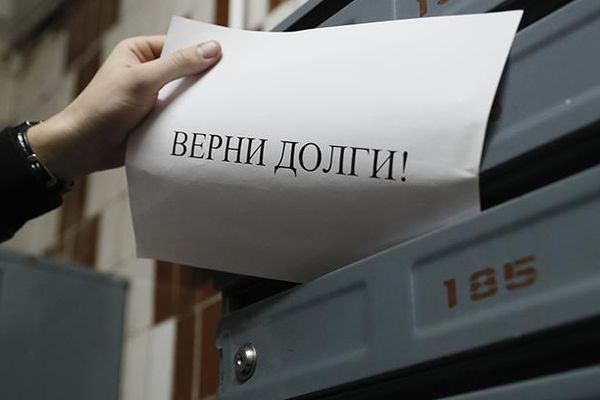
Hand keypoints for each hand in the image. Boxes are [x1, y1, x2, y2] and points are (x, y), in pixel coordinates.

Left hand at [27, 36, 221, 180]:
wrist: (84, 148)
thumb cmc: (102, 108)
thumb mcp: (142, 80)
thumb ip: (177, 64)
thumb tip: (210, 49)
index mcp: (139, 52)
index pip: (179, 45)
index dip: (202, 51)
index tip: (226, 58)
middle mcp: (147, 72)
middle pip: (185, 70)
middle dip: (203, 78)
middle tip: (229, 83)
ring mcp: (153, 97)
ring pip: (185, 94)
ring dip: (198, 101)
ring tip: (222, 104)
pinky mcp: (156, 119)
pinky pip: (180, 115)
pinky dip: (191, 119)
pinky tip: (207, 122)